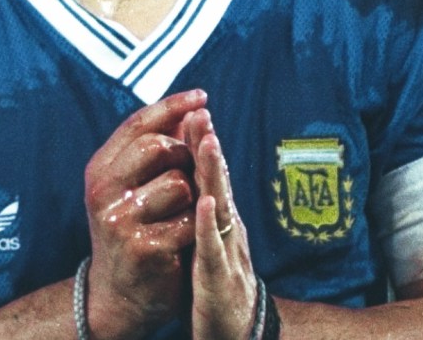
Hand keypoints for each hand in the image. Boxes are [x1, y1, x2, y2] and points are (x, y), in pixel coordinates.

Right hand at [83, 89, 206, 339]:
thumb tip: (193, 108)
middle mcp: (103, 190)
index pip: (138, 124)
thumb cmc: (134, 230)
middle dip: (184, 155)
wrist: (119, 295)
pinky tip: (182, 238)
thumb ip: (157, 149)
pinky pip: (189, 219)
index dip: (172, 106)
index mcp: (100, 169)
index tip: (203, 96)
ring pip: (179, 183)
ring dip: (191, 197)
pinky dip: (195, 226)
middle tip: (190, 173)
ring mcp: (120, 219)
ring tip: (177, 216)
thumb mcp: (133, 186)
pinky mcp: (143, 246)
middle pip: (158, 148)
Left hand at [183, 109, 258, 339]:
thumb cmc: (215, 278)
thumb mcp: (205, 234)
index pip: (208, 172)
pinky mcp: (218, 276)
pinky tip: (202, 204)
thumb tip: (188, 166)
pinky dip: (207, 224)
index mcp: (217, 215)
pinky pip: (212, 247)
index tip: (193, 105)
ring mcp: (225, 249)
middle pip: (217, 179)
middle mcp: (225, 226)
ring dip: (213, 174)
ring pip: (219, 205)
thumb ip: (199, 201)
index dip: (200, 140)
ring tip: (207, 143)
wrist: (234, 327)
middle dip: (208, 146)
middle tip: (201, 111)